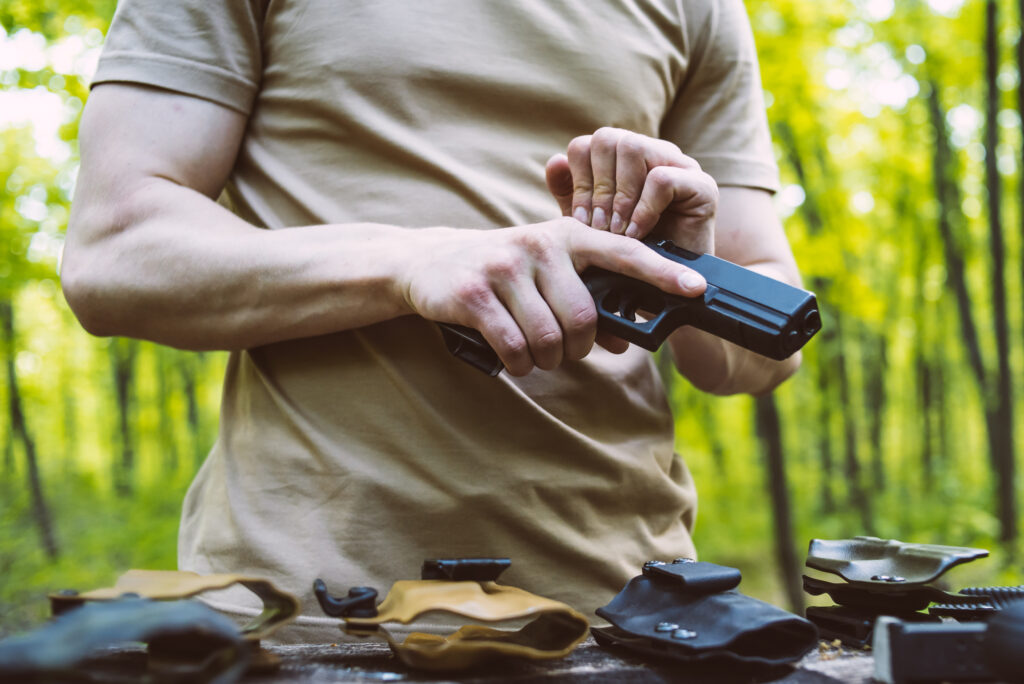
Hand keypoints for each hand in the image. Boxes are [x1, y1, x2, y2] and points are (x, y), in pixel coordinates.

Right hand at [399, 217, 706, 375]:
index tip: (696, 289)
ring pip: (549, 337)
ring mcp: (504, 267)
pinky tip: (514, 359)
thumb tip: (625, 339)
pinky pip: (514, 346)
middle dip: (578, 348)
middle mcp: (538, 245)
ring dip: (547, 360)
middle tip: (564, 351)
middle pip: (582, 317)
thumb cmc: (501, 273)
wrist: (428, 263)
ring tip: (534, 355)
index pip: (624, 253)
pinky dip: (520, 364)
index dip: (663, 273)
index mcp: (565, 236)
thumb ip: (585, 298)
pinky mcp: (474, 293)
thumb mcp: (544, 272)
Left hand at [545, 127, 717, 254]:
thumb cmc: (627, 258)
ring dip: (620, 196)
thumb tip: (555, 160)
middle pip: (608, 138)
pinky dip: (644, 209)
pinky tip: (639, 234)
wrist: (666, 291)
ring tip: (620, 231)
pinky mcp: (702, 186)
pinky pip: (662, 178)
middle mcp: (651, 153)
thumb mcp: (588, 226)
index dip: (578, 180)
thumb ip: (570, 194)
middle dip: (598, 188)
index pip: (586, 144)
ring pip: (633, 147)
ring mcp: (679, 165)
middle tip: (600, 227)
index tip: (581, 220)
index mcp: (622, 160)